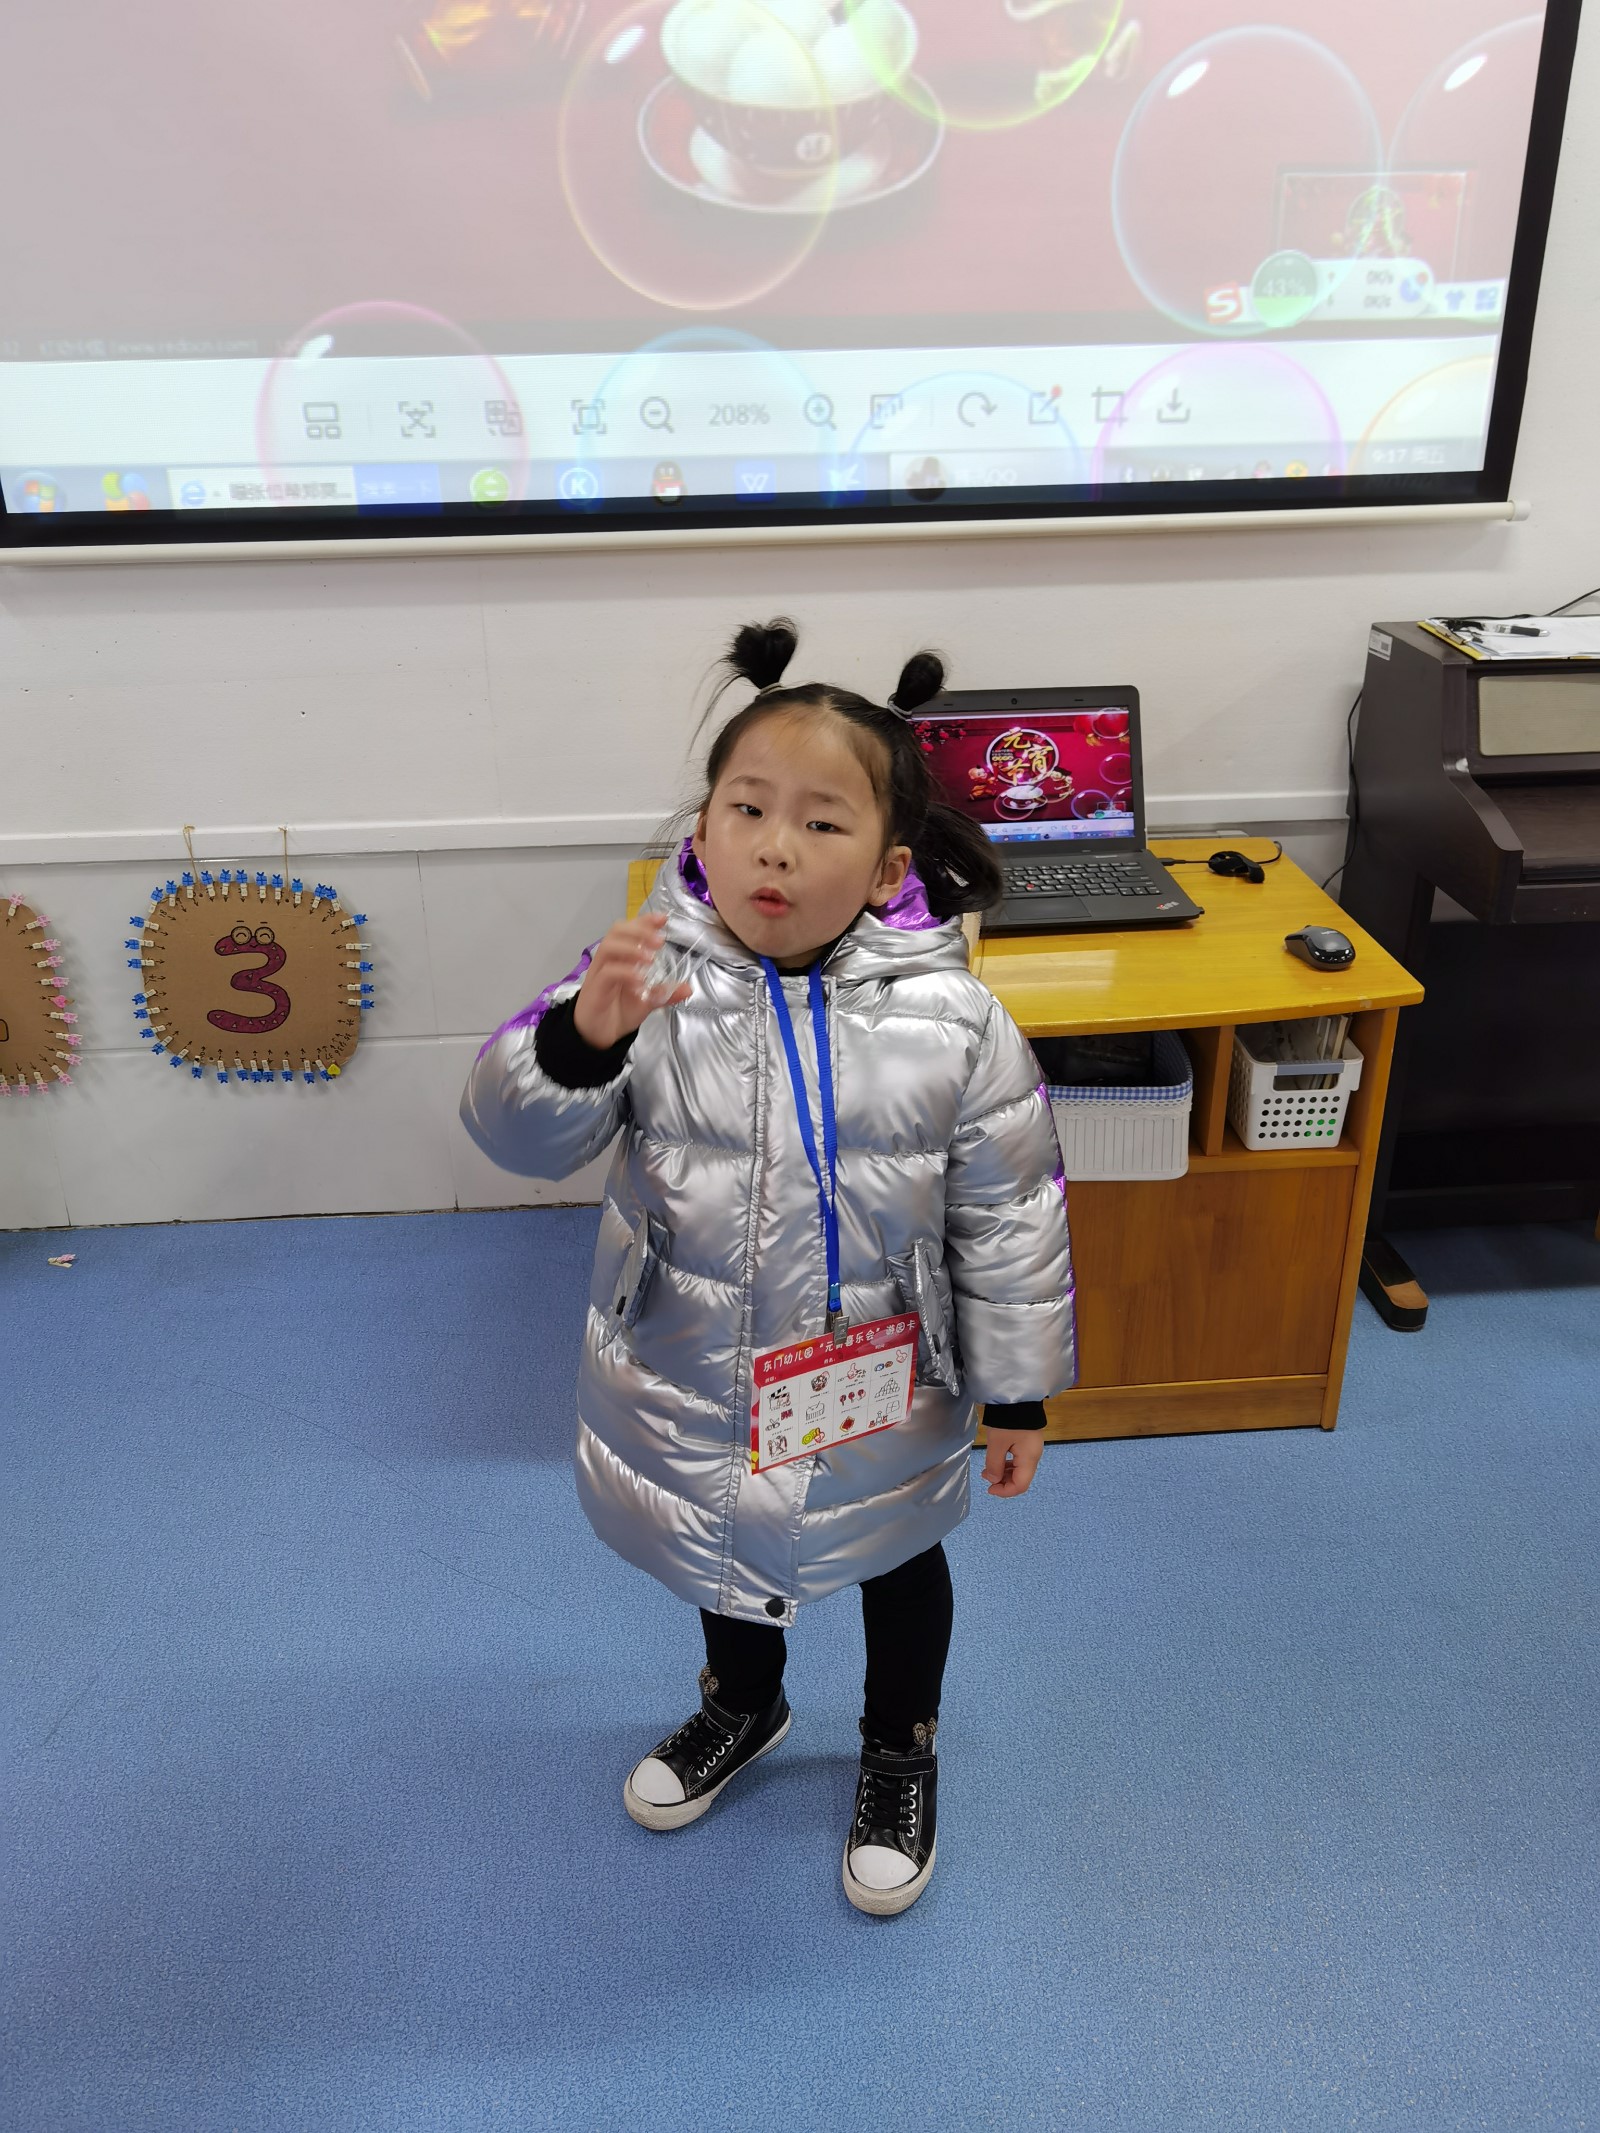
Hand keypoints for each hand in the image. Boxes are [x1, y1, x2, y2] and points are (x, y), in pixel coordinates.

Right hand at [572, 913, 691, 1050]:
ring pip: (608, 947)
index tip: (663, 918)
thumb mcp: (647, 1001)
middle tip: (660, 941)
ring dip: (631, 948)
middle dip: (639, 931)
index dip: (645, 921)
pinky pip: (607, 973)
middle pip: (616, 931)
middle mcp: (608, 960)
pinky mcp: (595, 989)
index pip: (629, 930)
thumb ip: (665, 993)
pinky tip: (640, 981)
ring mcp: (599, 973)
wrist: (599, 1035)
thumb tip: (687, 988)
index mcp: (620, 957)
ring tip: (650, 959)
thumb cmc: (618, 1011)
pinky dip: (626, 973)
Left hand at [982, 1426, 1043, 1497]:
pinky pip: (1018, 1461)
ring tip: (987, 1470)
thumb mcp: (996, 1442)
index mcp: (1029, 1458)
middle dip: (1003, 1483)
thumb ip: (994, 1464)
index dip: (1005, 1491)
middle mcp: (1034, 1456)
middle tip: (986, 1477)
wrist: (1016, 1398)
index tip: (989, 1489)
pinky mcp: (1027, 1443)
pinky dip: (1006, 1465)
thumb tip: (993, 1480)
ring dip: (1003, 1474)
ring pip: (1019, 1471)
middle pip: (1021, 1479)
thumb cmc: (1006, 1420)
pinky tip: (995, 1462)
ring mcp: (1031, 1450)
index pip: (1021, 1485)